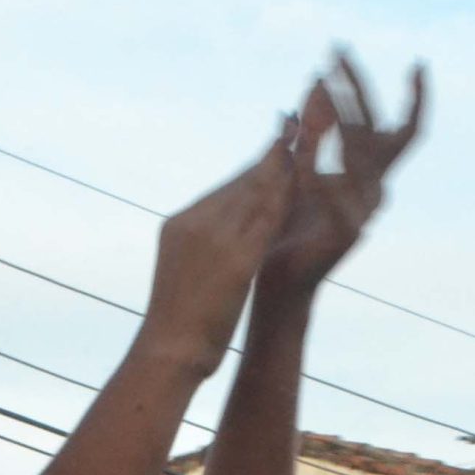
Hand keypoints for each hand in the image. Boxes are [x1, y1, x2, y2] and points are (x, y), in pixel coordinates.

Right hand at [140, 120, 297, 375]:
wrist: (166, 353)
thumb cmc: (175, 322)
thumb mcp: (181, 271)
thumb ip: (200, 245)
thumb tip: (217, 234)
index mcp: (180, 223)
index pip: (225, 186)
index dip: (255, 163)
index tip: (277, 142)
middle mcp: (196, 222)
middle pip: (242, 180)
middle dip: (273, 152)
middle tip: (298, 121)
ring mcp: (215, 239)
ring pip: (257, 192)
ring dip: (284, 164)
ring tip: (308, 136)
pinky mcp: (235, 261)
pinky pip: (267, 220)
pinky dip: (287, 194)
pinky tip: (307, 179)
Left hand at [258, 53, 425, 300]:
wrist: (284, 283)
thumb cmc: (291, 228)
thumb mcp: (300, 170)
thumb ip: (312, 134)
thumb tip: (313, 83)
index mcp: (371, 177)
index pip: (405, 132)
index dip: (416, 100)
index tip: (419, 63)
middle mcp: (376, 191)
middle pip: (378, 130)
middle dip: (358, 87)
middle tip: (337, 50)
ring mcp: (364, 213)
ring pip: (356, 153)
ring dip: (334, 114)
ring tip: (314, 81)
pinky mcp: (346, 233)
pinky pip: (329, 189)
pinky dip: (312, 161)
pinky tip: (293, 135)